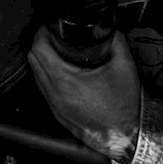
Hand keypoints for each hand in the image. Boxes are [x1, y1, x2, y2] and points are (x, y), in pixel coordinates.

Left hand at [26, 28, 138, 162]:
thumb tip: (109, 28)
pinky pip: (43, 90)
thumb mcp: (125, 66)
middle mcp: (55, 94)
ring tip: (56, 51)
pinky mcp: (59, 114)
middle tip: (52, 36)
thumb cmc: (126, 106)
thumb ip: (116, 40)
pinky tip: (60, 73)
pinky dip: (46, 77)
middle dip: (40, 44)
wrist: (129, 135)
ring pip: (36, 76)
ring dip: (42, 61)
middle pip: (33, 60)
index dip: (42, 33)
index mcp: (66, 81)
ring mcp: (55, 106)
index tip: (49, 27)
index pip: (39, 50)